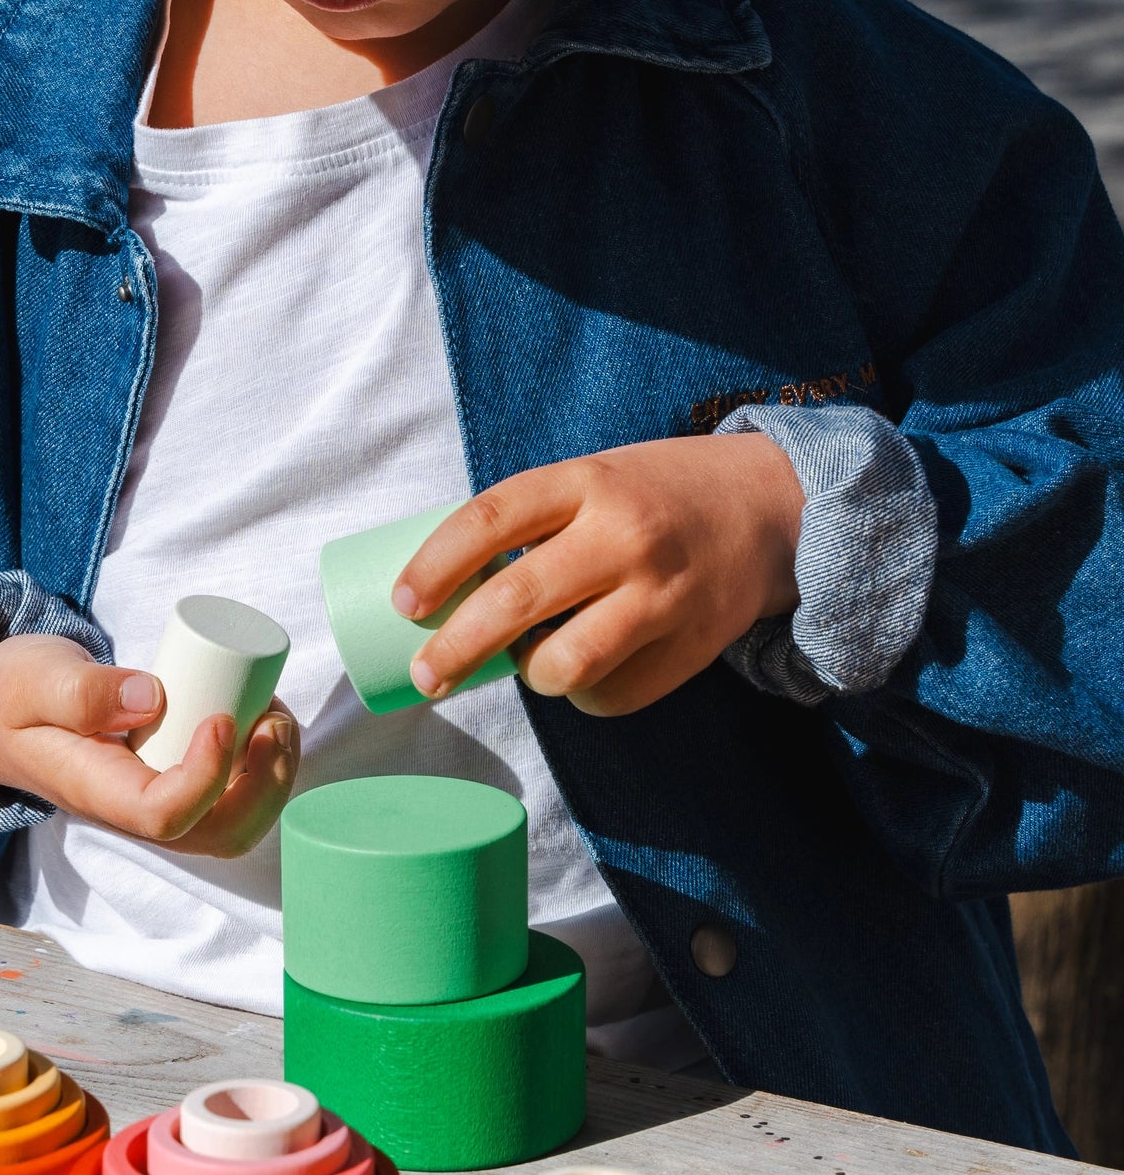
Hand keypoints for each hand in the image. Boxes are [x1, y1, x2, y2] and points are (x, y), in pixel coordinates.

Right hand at [0, 632, 299, 855]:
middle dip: (264, 786)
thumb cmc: (14, 694)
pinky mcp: (174, 784)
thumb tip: (151, 697)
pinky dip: (265, 767)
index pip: (162, 816)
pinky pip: (233, 799)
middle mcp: (132, 812)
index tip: (220, 717)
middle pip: (216, 836)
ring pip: (235, 825)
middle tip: (273, 720)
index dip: (205, 777)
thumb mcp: (31, 678)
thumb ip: (81, 690)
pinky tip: (265, 719)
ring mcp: (157, 804)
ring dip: (274, 778)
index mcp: (95, 792)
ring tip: (276, 716)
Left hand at [394, 435, 804, 717]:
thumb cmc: (654, 495)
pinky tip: (588, 673)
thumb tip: (443, 590)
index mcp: (586, 482)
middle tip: (426, 676)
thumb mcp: (592, 478)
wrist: (771, 506)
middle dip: (457, 649)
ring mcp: (663, 593)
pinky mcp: (694, 645)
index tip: (404, 604)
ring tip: (531, 662)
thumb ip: (531, 521)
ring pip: (566, 663)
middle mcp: (623, 536)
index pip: (489, 520)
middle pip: (516, 603)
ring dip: (532, 675)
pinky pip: (614, 695)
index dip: (436, 566)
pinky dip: (586, 696)